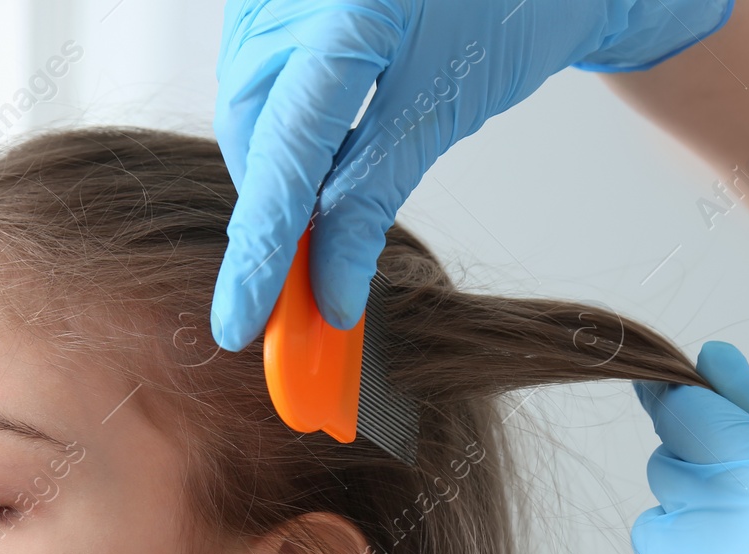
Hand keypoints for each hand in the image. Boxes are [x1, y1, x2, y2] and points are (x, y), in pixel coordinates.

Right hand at [210, 0, 732, 350]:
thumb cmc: (506, 8)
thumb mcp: (441, 110)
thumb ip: (372, 198)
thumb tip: (330, 291)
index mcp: (339, 17)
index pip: (282, 159)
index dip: (260, 254)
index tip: (242, 325)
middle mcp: (284, 1)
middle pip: (253, 141)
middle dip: (274, 221)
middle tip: (301, 295)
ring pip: (250, 117)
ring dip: (281, 180)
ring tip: (321, 221)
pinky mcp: (268, 0)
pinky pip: (260, 84)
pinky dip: (287, 136)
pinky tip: (324, 162)